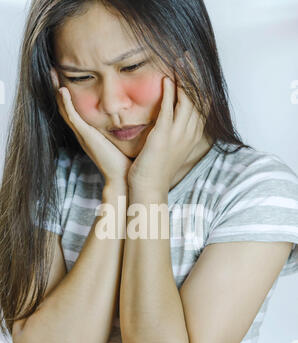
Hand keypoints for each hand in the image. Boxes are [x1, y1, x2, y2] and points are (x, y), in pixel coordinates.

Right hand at [50, 68, 132, 187]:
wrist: (123, 177)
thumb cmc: (125, 161)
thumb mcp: (122, 138)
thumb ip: (122, 126)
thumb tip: (131, 114)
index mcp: (90, 133)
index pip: (76, 109)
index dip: (70, 94)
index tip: (67, 75)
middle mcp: (83, 133)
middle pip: (66, 107)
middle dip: (58, 88)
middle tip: (52, 69)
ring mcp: (83, 134)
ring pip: (65, 110)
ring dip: (57, 92)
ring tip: (52, 73)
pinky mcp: (86, 137)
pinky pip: (72, 118)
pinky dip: (66, 104)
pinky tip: (62, 90)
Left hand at [127, 53, 204, 193]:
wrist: (149, 188)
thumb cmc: (156, 169)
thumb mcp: (170, 147)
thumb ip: (173, 131)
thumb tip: (170, 118)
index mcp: (192, 135)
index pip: (202, 104)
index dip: (200, 84)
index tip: (195, 68)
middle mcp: (189, 133)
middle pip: (199, 98)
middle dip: (195, 75)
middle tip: (189, 56)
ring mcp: (178, 134)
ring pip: (187, 100)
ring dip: (185, 78)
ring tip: (181, 59)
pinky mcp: (163, 136)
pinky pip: (169, 110)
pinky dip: (170, 93)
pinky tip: (168, 78)